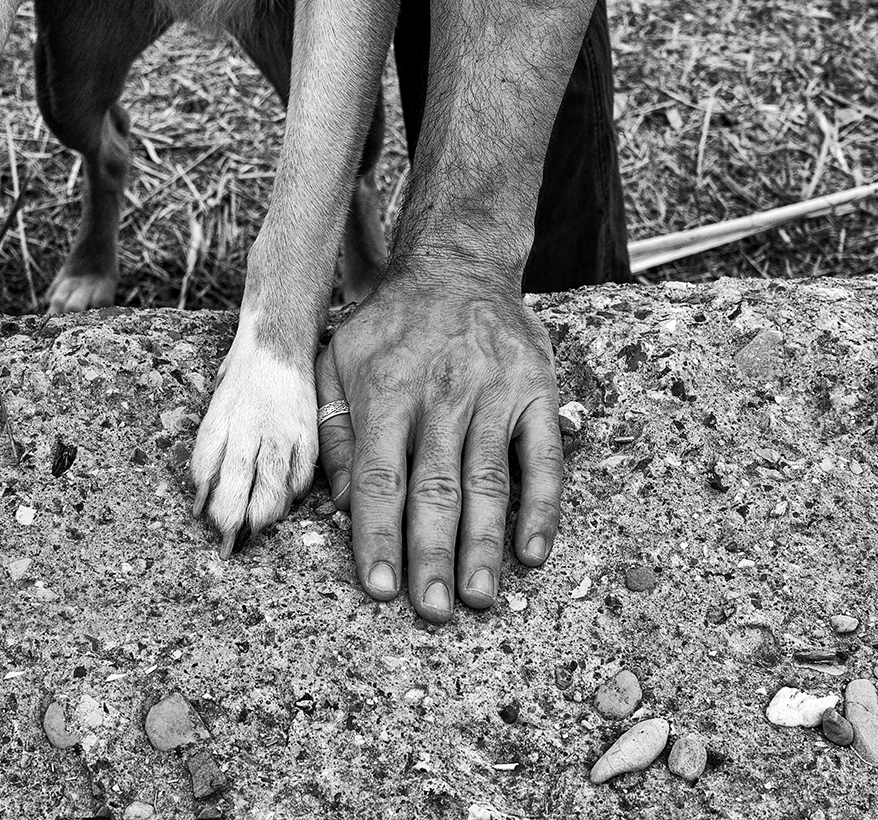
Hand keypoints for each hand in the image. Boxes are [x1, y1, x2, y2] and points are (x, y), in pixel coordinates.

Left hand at [314, 264, 562, 622]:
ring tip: (478, 598)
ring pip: (489, 481)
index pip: (379, 478)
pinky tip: (532, 553)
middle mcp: (441, 394)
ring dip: (484, 545)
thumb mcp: (338, 363)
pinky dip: (542, 508)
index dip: (378, 536)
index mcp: (385, 391)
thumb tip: (340, 507)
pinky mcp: (537, 392)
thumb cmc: (388, 328)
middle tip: (433, 611)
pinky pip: (543, 458)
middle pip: (436, 488)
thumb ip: (334, 432)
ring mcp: (494, 394)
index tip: (378, 589)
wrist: (458, 266)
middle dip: (432, 556)